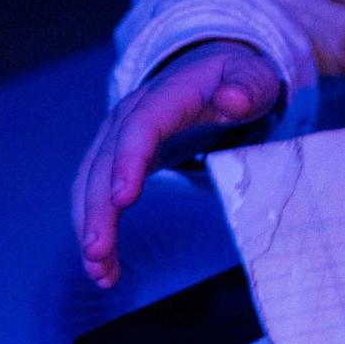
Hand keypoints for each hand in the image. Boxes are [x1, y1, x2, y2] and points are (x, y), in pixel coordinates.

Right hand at [71, 40, 281, 288]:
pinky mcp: (117, 162)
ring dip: (90, 227)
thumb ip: (247, 87)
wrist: (210, 72)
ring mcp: (118, 139)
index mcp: (165, 95)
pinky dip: (96, 229)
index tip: (124, 199)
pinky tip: (104, 267)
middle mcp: (130, 117)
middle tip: (98, 252)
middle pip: (106, 163)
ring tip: (100, 271)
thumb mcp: (253, 76)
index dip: (129, 161)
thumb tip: (233, 100)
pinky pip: (97, 196)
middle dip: (98, 209)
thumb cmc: (236, 78)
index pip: (141, 126)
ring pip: (91, 184)